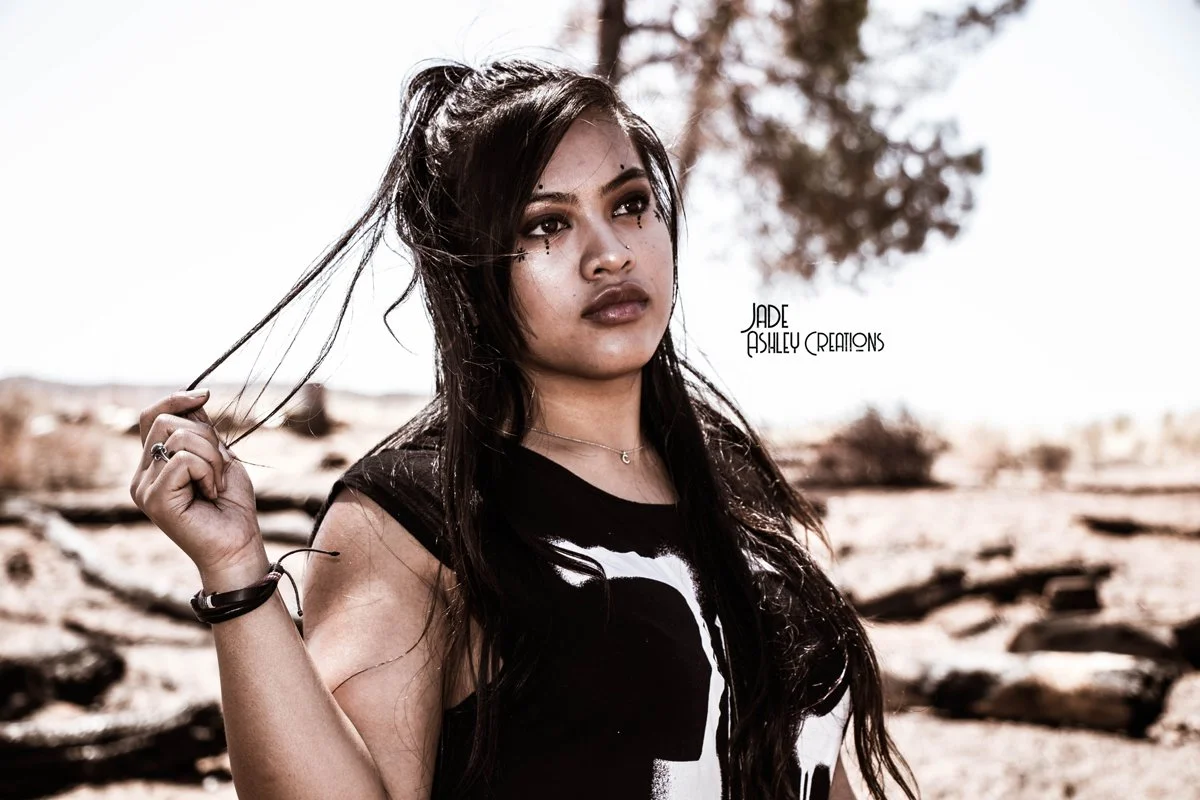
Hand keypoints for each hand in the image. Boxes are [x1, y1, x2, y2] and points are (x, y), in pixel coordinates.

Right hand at [129, 389, 262, 573]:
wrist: (238, 545)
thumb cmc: (231, 506)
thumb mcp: (219, 458)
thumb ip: (201, 432)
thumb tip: (195, 397)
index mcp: (153, 465)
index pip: (151, 417)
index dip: (176, 400)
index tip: (205, 395)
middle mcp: (141, 476)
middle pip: (165, 422)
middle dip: (205, 436)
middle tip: (220, 467)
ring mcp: (144, 488)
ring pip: (178, 439)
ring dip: (211, 457)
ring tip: (216, 484)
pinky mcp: (154, 499)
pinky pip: (183, 460)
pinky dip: (208, 471)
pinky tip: (211, 493)